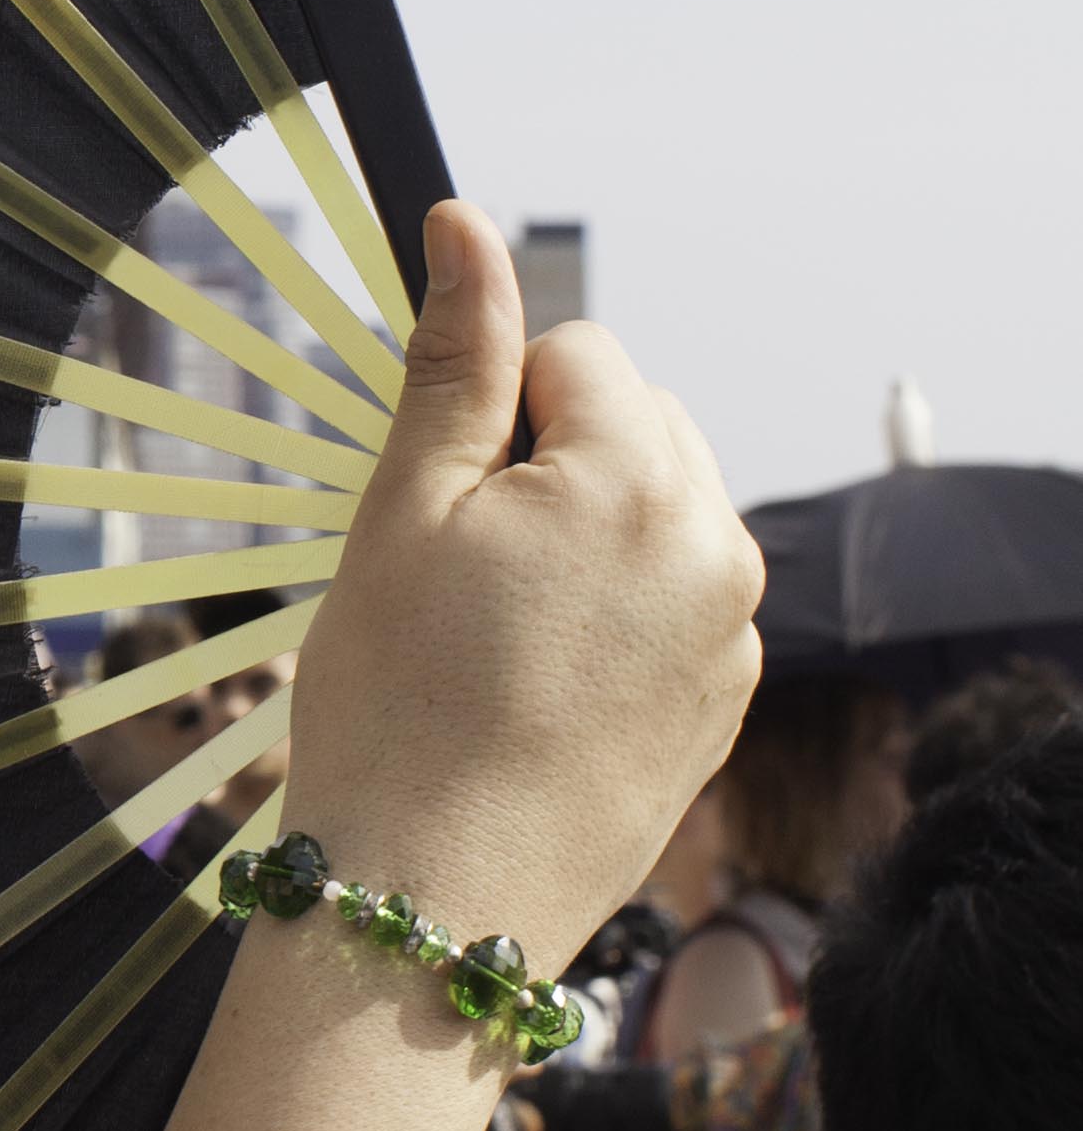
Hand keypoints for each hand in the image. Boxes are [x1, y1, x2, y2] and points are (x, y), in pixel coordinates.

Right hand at [279, 204, 760, 985]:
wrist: (433, 908)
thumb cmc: (396, 710)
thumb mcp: (403, 512)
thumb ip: (453, 358)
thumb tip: (466, 223)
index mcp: (639, 477)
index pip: (574, 354)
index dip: (487, 412)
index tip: (437, 507)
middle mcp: (718, 545)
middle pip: (633, 422)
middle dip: (548, 462)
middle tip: (457, 573)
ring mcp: (734, 633)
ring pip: (657, 512)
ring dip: (583, 534)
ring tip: (496, 634)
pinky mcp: (725, 705)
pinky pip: (674, 602)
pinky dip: (610, 614)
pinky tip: (534, 684)